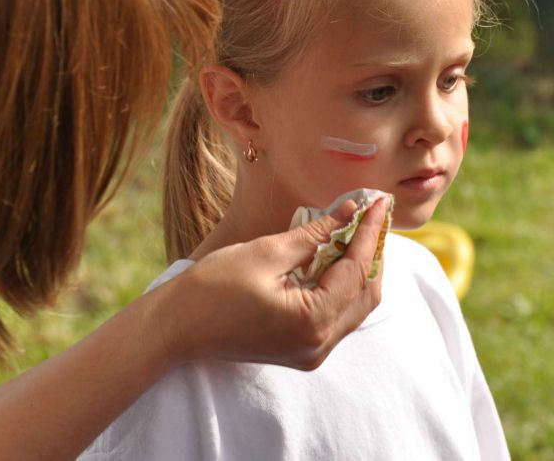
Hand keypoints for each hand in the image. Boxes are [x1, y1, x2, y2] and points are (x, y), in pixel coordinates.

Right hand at [154, 195, 389, 369]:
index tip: (380, 201)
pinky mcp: (302, 350)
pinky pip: (336, 315)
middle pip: (365, 293)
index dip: (369, 231)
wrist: (174, 328)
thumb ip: (315, 233)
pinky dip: (342, 286)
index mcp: (312, 320)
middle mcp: (319, 344)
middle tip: (373, 214)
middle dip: (372, 251)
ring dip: (359, 269)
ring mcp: (311, 352)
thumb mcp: (267, 252)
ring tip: (358, 230)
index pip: (356, 269)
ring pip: (354, 307)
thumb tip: (349, 211)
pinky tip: (337, 256)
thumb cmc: (212, 288)